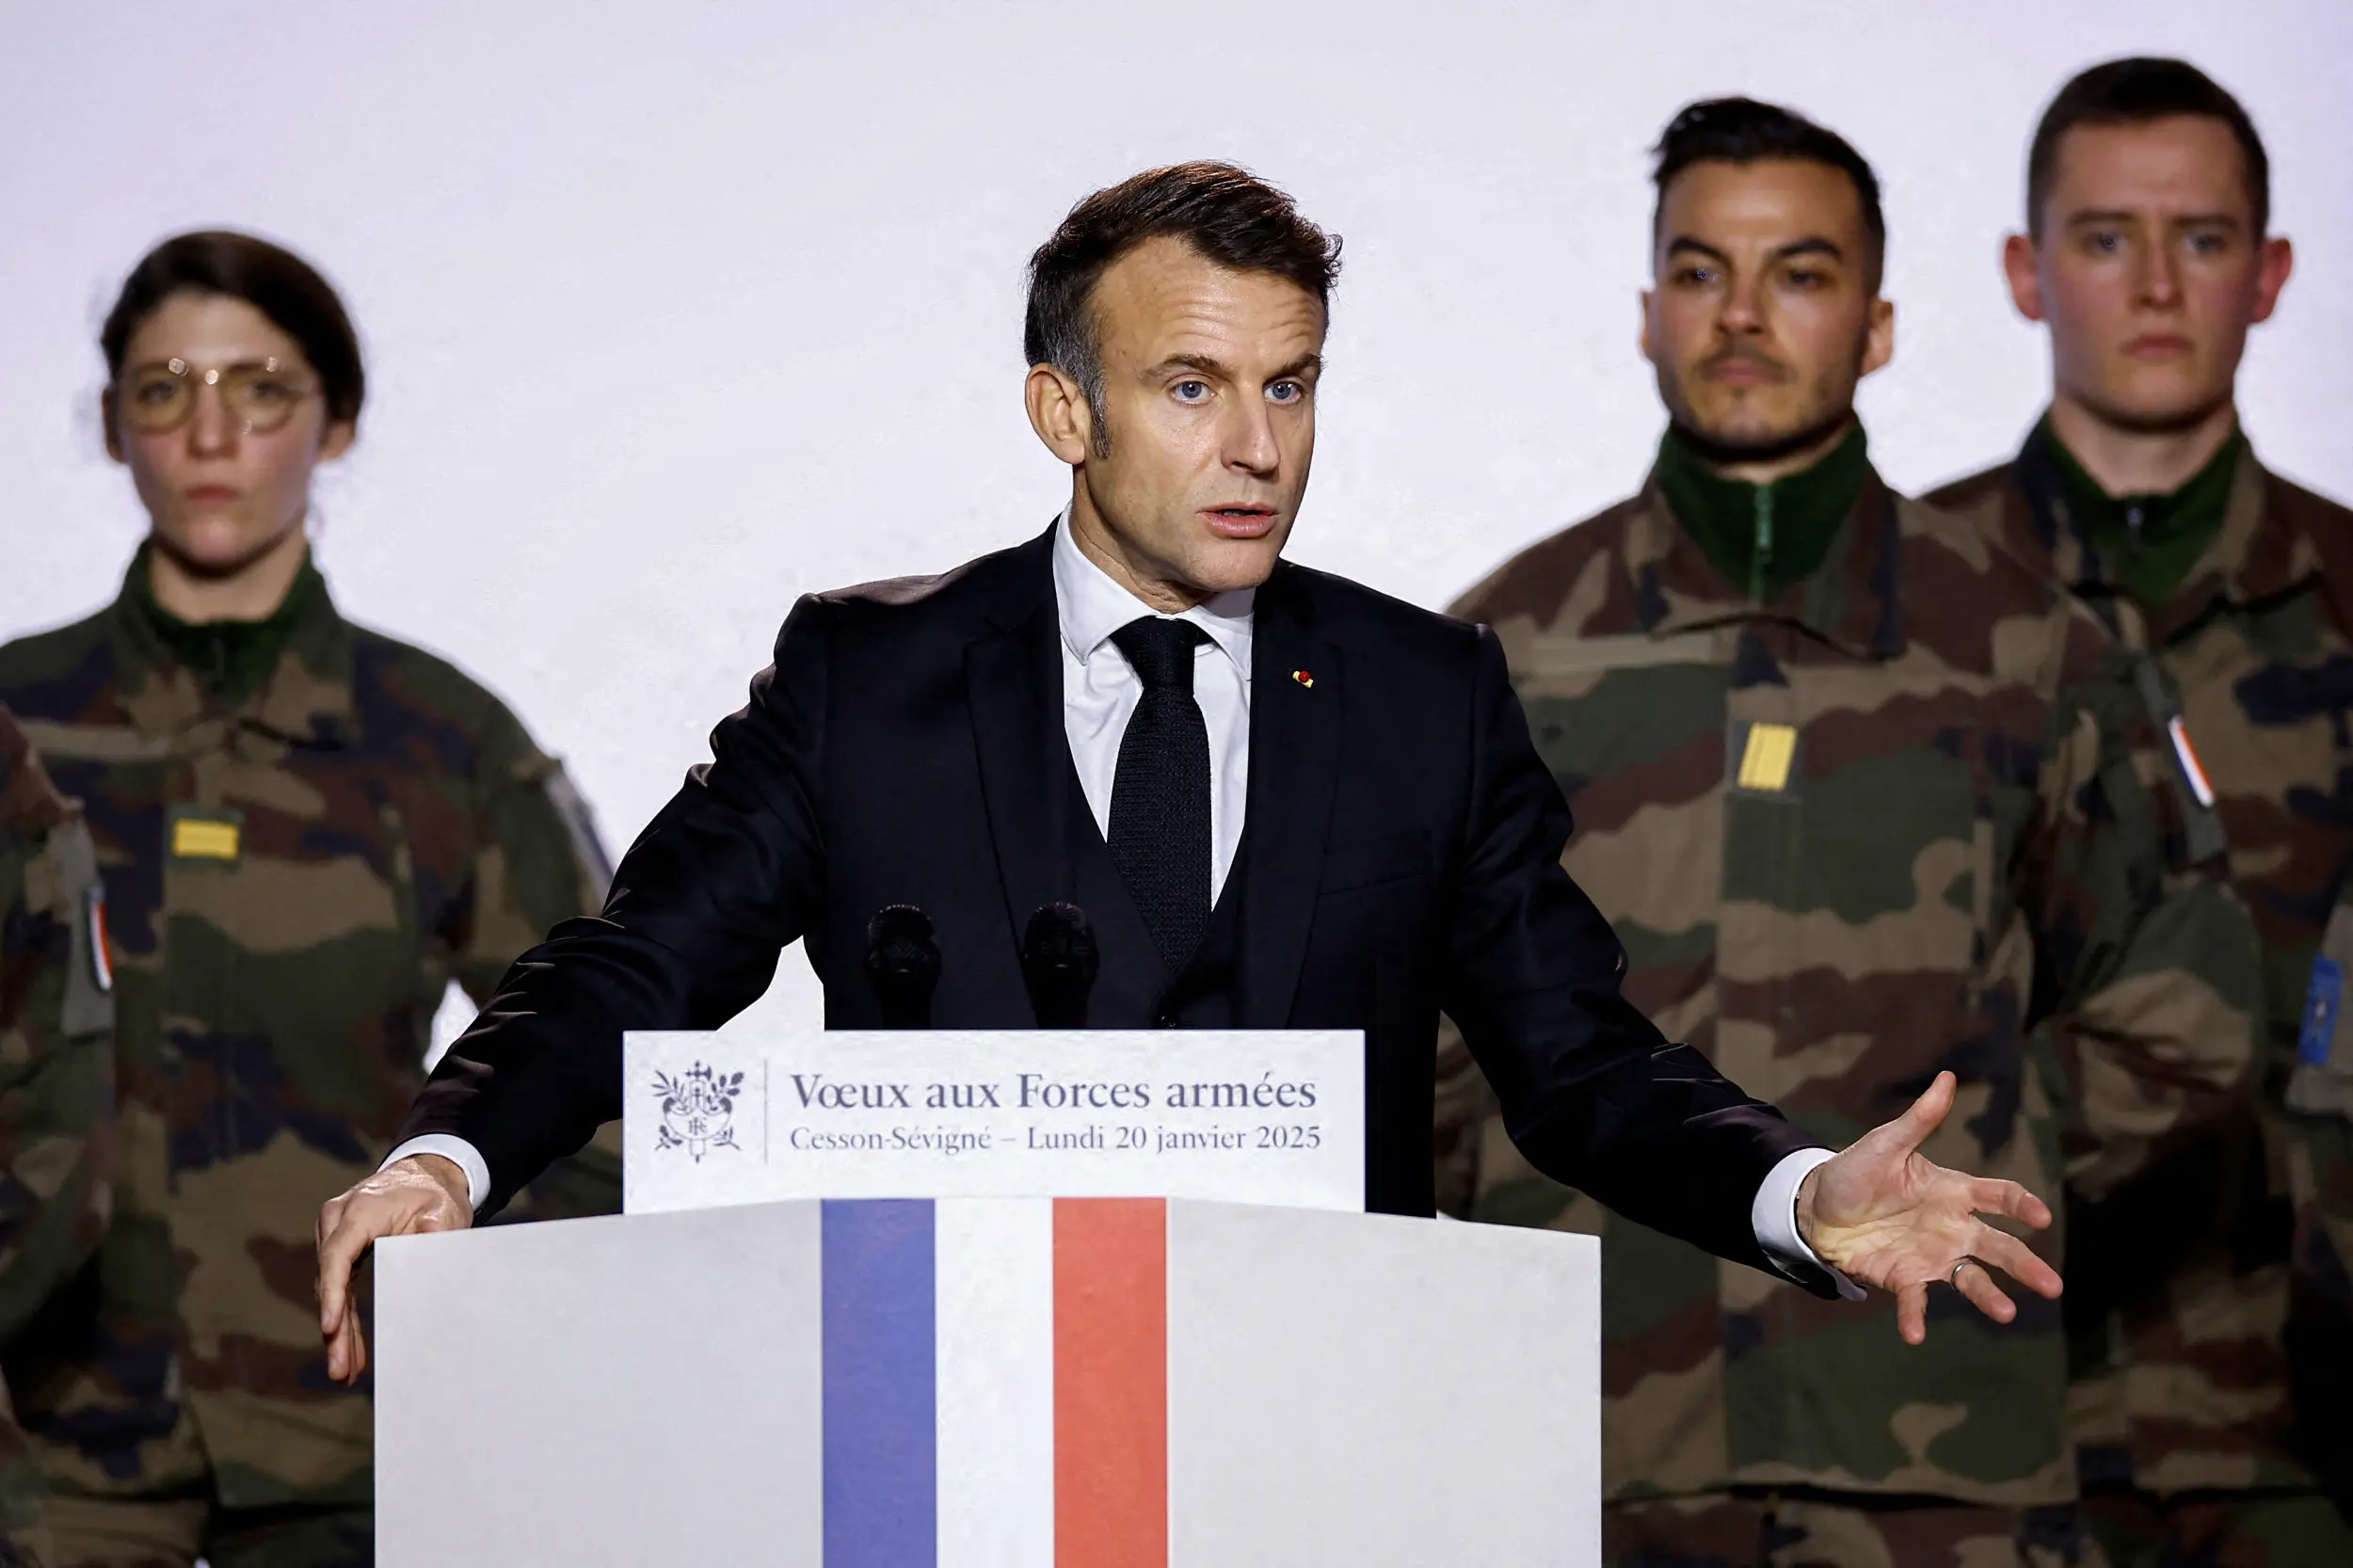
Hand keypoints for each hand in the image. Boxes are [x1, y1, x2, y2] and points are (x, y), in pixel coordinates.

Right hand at [315, 1154, 472, 1383]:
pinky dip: (345, 1317)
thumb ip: (434, 1229)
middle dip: (335, 1328)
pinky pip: (340, 1287)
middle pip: (330, 1279)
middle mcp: (338, 1220)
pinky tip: (349, 1350)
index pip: (338, 1255)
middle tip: (340, 1369)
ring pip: (332, 1289)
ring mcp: (335, 1234)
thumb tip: (423, 1246)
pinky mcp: (341, 1248)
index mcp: (361, 1209)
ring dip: (339, 1331)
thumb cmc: (435, 1194)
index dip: (333, 1294)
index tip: (330, 1326)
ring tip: (345, 1372)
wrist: (426, 1173)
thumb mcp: (444, 1209)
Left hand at [1796, 1071, 2061, 1344]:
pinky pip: (1915, 1300)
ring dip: (1989, 1296)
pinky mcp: (1903, 1277)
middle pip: (1998, 1247)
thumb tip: (1948, 1076)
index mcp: (1953, 1192)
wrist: (1816, 1206)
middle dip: (2026, 1264)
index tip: (2039, 1216)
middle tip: (2053, 1286)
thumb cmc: (1857, 1172)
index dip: (2020, 1204)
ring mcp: (1931, 1256)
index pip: (1998, 1196)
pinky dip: (1916, 1317)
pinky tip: (1915, 1335)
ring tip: (2008, 1313)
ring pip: (1971, 1278)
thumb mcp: (1886, 1143)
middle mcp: (1951, 1228)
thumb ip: (1920, 1118)